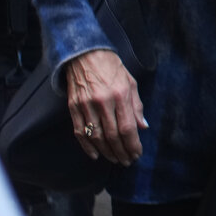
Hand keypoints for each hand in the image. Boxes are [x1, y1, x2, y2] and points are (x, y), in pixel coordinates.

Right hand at [64, 49, 145, 165]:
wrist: (85, 54)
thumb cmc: (112, 68)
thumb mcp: (131, 82)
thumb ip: (136, 106)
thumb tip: (142, 127)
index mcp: (120, 95)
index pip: (127, 128)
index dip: (132, 145)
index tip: (136, 154)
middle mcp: (103, 102)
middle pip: (112, 135)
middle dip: (121, 152)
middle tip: (126, 161)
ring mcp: (86, 105)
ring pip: (96, 137)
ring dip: (106, 152)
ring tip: (115, 159)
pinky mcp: (73, 107)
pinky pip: (80, 131)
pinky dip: (87, 146)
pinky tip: (95, 155)